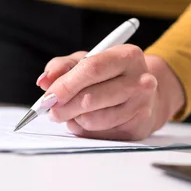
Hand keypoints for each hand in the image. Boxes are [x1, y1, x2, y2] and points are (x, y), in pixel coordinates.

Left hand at [37, 44, 183, 140]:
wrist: (146, 95)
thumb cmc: (112, 75)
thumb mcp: (89, 61)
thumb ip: (64, 67)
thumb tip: (44, 81)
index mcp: (128, 56)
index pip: (92, 69)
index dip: (66, 84)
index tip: (48, 96)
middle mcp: (140, 81)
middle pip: (90, 98)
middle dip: (64, 106)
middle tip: (51, 109)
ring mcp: (141, 106)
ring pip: (92, 119)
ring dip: (74, 118)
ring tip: (72, 112)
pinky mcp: (137, 128)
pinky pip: (98, 134)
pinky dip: (84, 128)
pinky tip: (86, 119)